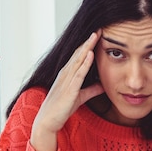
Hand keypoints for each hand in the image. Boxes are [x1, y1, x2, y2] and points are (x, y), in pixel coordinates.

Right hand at [30, 32, 104, 150]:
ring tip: (96, 35)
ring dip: (87, 47)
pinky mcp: (68, 90)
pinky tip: (90, 54)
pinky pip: (78, 74)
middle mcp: (65, 74)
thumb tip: (104, 85)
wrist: (47, 121)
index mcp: (67, 74)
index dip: (88, 45)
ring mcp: (66, 81)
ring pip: (78, 60)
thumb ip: (91, 90)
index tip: (98, 34)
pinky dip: (84, 63)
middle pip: (78, 53)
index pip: (79, 56)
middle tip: (99, 28)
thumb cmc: (61, 109)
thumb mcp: (80, 97)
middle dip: (89, 41)